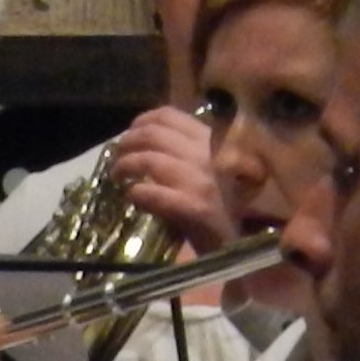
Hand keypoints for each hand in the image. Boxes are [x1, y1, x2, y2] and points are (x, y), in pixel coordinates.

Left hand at [109, 103, 239, 253]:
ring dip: (126, 166)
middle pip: (154, 134)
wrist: (242, 245)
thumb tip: (146, 138)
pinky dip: (137, 193)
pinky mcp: (195, 208)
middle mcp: (208, 155)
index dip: (143, 120)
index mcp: (212, 141)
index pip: (170, 116)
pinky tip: (132, 196)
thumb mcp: (212, 169)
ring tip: (117, 175)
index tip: (130, 131)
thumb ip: (187, 151)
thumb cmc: (226, 206)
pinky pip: (155, 194)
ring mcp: (202, 181)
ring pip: (151, 160)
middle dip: (127, 142)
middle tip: (117, 155)